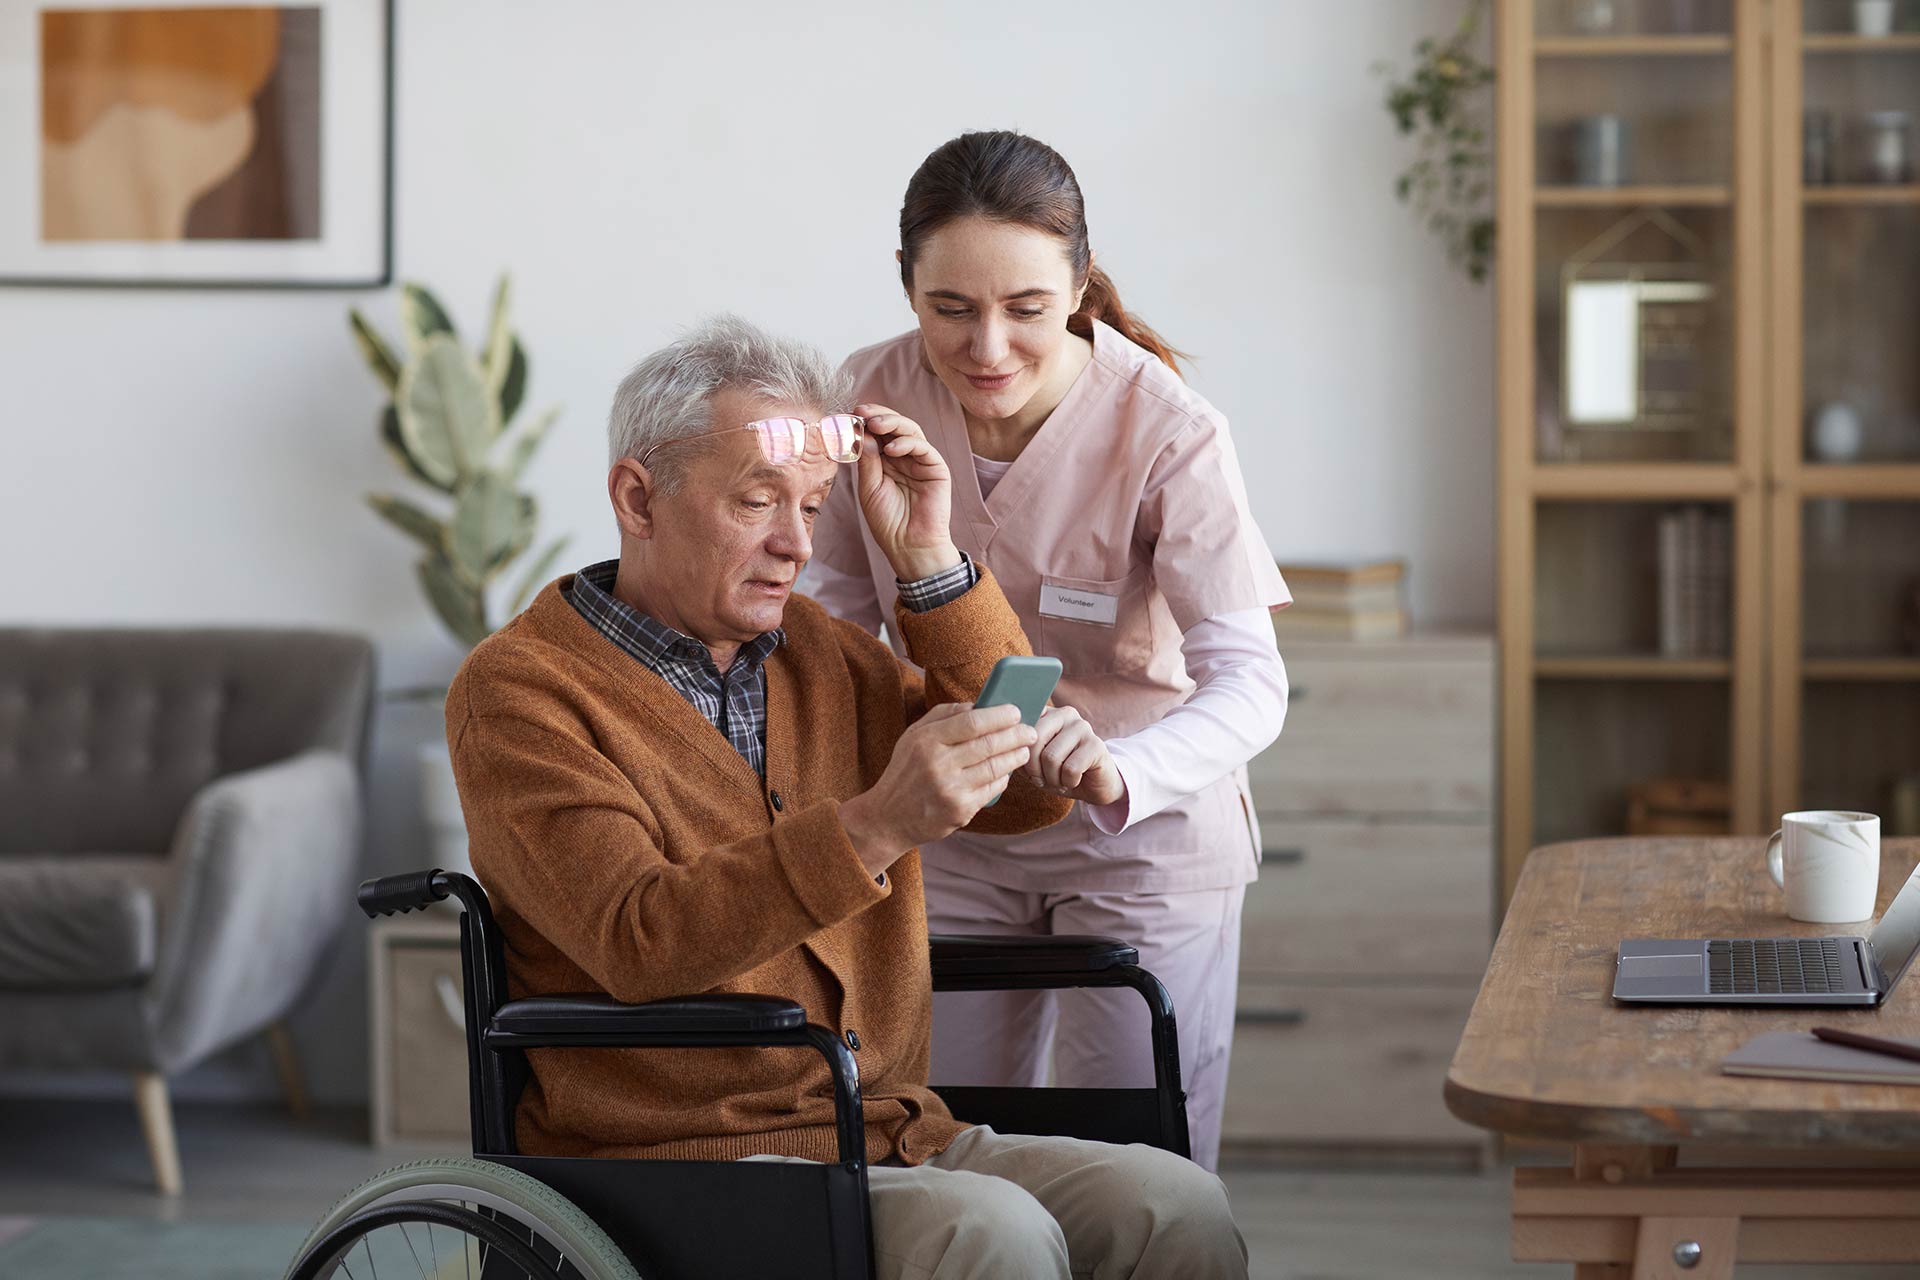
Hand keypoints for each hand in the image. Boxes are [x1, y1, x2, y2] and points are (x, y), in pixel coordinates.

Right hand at [838, 702, 1034, 874]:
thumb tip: (979, 704)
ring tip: (1024, 749)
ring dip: (1015, 756)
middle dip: (1016, 735)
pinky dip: (1003, 778)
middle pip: (988, 744)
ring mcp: (950, 789)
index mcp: (926, 741)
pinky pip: (991, 790)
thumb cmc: (905, 771)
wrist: (887, 818)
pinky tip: (1007, 771)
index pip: (972, 722)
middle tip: (1030, 730)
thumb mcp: (913, 737)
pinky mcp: (960, 811)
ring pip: (995, 767)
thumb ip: (943, 715)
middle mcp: (938, 764)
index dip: (999, 715)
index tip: (1016, 711)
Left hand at [851, 403, 959, 581]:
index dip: (864, 420)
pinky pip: (923, 447)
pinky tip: (891, 449)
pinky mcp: (936, 468)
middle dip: (877, 415)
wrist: (908, 546)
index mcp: (886, 460)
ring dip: (891, 422)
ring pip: (910, 430)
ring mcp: (921, 461)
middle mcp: (905, 457)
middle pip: (894, 425)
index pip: (877, 432)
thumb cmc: (887, 521)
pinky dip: (907, 443)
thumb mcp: (869, 487)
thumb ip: (867, 460)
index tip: (848, 414)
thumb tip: (863, 431)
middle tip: (861, 412)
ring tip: (874, 424)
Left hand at [1025, 705, 1125, 806]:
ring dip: (1052, 779)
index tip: (1028, 768)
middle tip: (1041, 780)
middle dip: (1033, 769)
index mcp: (1047, 713)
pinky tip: (1074, 781)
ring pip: (1051, 757)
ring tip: (1059, 781)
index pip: (1022, 726)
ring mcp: (1082, 727)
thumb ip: (1020, 752)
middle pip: (1034, 740)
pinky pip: (1070, 769)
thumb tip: (1008, 750)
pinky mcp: (1096, 744)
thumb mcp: (1035, 762)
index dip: (1019, 753)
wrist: (1094, 785)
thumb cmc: (1060, 772)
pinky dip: (1068, 782)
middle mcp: (1065, 714)